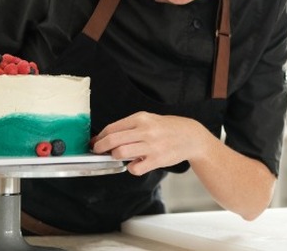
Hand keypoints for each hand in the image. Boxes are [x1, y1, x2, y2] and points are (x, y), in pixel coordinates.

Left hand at [91, 112, 209, 175]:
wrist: (190, 136)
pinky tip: (136, 163)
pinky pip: (134, 168)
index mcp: (141, 118)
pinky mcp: (156, 159)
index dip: (99, 137)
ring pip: (120, 153)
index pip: (112, 128)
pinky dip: (131, 168)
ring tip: (119, 156)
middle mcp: (145, 130)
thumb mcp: (149, 120)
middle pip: (112, 140)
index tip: (95, 142)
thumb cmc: (167, 128)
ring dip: (115, 157)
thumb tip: (108, 137)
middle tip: (97, 152)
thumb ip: (130, 127)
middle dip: (100, 148)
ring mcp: (151, 146)